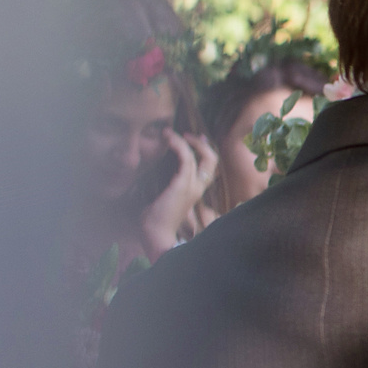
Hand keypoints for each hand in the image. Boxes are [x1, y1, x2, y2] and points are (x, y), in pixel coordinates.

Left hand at [140, 131, 218, 255]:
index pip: (208, 168)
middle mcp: (199, 188)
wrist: (157, 235)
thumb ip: (166, 188)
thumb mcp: (163, 200)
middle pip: (212, 161)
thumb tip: (154, 177)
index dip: (204, 152)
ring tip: (170, 133)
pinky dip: (179, 145)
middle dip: (201, 144)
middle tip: (188, 134)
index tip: (194, 140)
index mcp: (195, 192)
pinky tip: (169, 138)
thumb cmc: (156, 222)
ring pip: (200, 157)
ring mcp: (193, 187)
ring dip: (186, 141)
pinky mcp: (183, 184)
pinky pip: (186, 159)